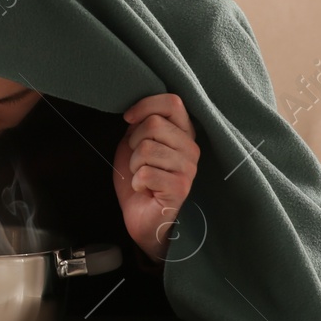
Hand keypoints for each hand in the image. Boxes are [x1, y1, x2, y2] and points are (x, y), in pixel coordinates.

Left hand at [112, 94, 198, 261]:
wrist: (142, 219)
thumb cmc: (140, 180)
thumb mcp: (134, 145)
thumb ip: (140, 125)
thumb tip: (136, 113)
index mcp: (183, 133)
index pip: (172, 102)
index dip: (145, 106)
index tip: (128, 119)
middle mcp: (191, 148)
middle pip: (154, 124)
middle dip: (133, 142)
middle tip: (136, 161)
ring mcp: (188, 168)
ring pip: (147, 148)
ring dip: (133, 165)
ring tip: (141, 176)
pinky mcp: (180, 188)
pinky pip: (145, 173)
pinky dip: (136, 182)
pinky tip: (145, 190)